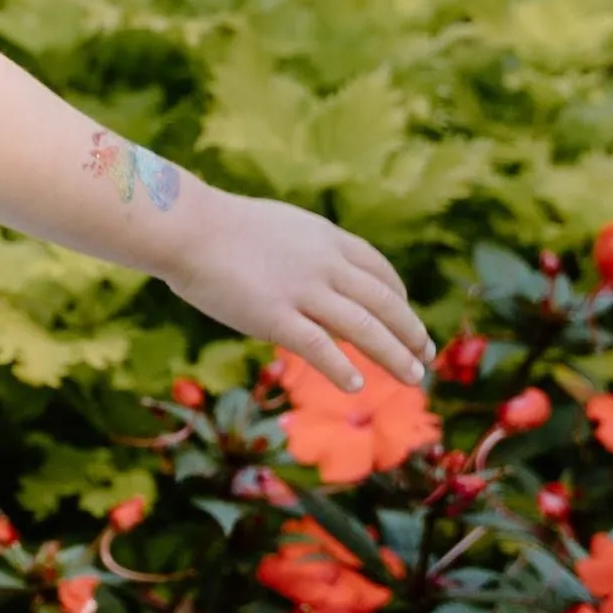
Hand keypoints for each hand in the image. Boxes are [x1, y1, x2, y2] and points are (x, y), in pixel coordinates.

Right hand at [162, 193, 433, 393]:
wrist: (185, 226)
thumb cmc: (217, 226)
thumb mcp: (277, 226)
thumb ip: (302, 251)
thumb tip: (311, 274)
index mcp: (325, 239)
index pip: (378, 270)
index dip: (400, 298)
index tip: (407, 319)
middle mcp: (324, 264)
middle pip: (383, 301)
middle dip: (410, 331)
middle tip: (426, 356)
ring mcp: (301, 290)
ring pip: (363, 327)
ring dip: (393, 355)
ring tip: (413, 378)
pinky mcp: (274, 316)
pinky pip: (319, 347)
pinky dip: (342, 368)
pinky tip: (356, 385)